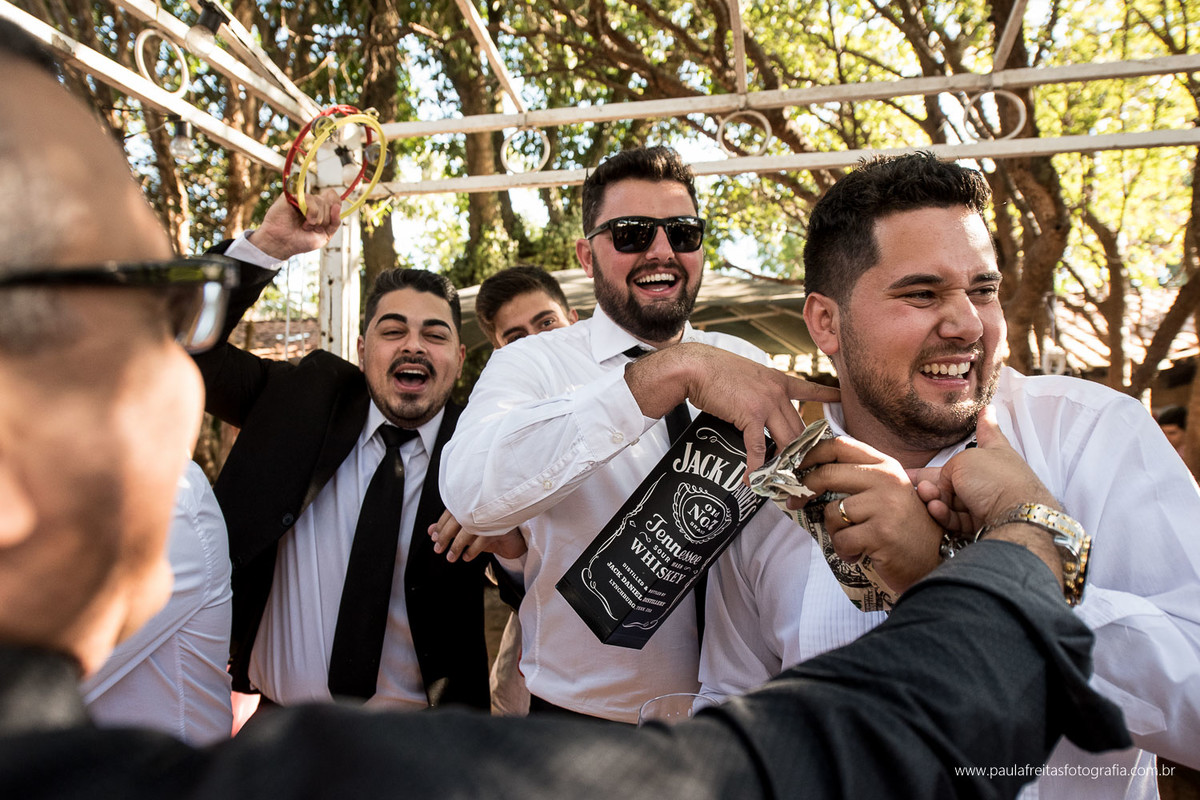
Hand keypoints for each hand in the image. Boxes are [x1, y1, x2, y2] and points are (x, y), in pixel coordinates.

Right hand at [246, 190, 341, 259]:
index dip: (335, 207)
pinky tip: (304, 220)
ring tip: (306, 225)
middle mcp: (312, 202)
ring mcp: (302, 198)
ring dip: (317, 218)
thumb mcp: (325, 235)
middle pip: (329, 202)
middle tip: (313, 227)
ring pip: (320, 201)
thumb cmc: (301, 241)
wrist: (283, 244)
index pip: (335, 199)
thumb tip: (338, 206)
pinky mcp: (292, 196)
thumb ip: (334, 222)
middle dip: (325, 220)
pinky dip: (311, 212)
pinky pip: (309, 198)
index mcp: (321, 209)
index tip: (330, 220)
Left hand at [428, 510, 526, 562]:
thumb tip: (431, 531)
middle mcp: (481, 506)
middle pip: (457, 520)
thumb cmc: (489, 532)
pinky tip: (466, 556)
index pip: (451, 511)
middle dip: (445, 536)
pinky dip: (472, 549)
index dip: (440, 525)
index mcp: (472, 502)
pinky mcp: (501, 527)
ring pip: (469, 529)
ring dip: (457, 545)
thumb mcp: (467, 530)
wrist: (513, 540)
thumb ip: (449, 528)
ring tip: (451, 557)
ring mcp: (492, 516)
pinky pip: (483, 538)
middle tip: (438, 549)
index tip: (434, 538)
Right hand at [625, 342, 839, 475]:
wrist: (695, 367)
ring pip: (786, 440)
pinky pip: (758, 447)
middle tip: (803, 471)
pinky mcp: (750, 415)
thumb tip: (756, 409)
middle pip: (799, 427)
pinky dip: (755, 466)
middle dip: (802, 452)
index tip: (841, 397)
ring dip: (785, 463)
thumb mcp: (745, 375)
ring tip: (784, 481)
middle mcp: (777, 392)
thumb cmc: (713, 370)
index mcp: (777, 380)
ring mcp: (766, 403)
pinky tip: (750, 479)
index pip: (808, 388)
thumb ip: (757, 391)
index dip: (826, 393)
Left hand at [796, 436, 942, 593]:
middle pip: (827, 474)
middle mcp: (887, 479)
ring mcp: (885, 505)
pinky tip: (860, 554)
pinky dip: (845, 552)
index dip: (811, 454)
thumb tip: (809, 474)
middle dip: (804, 491)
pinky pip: (842, 539)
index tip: (796, 468)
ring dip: (835, 532)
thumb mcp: (887, 494)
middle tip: (795, 503)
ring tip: (853, 541)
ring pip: (833, 513)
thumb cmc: (905, 529)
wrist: (938, 562)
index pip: (840, 445)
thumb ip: (858, 480)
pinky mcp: (881, 533)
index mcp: (886, 465)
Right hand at [912, 407, 1057, 533]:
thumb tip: (945, 490)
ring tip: (926, 494)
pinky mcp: (980, 522)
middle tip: (906, 477)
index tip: (988, 409)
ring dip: (933, 496)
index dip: (985, 420)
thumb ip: (946, 471)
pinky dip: (943, 513)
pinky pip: (955, 518)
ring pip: (950, 498)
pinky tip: (935, 508)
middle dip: (930, 477)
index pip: (987, 432)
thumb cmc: (994, 480)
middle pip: (955, 474)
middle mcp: (991, 476)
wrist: (1014, 517)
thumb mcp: (962, 461)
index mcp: (994, 452)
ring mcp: (986, 500)